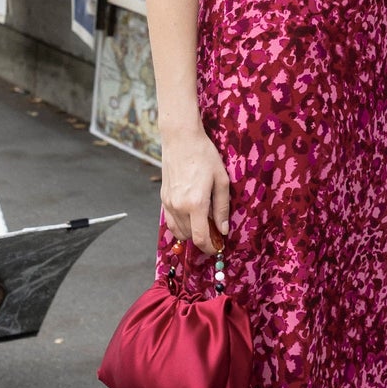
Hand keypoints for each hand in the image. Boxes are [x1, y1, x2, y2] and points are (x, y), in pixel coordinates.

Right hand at [160, 124, 230, 254]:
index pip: (200, 238)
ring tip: (204, 223)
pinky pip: (170, 221)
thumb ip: (222, 207)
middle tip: (216, 232)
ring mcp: (168, 203)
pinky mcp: (163, 198)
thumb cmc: (204, 156)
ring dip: (192, 232)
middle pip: (189, 237)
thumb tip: (223, 229)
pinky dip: (181, 225)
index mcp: (195, 204)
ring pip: (178, 231)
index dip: (210, 248)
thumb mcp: (221, 180)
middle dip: (203, 239)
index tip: (218, 247)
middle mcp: (179, 207)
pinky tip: (191, 216)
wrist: (181, 139)